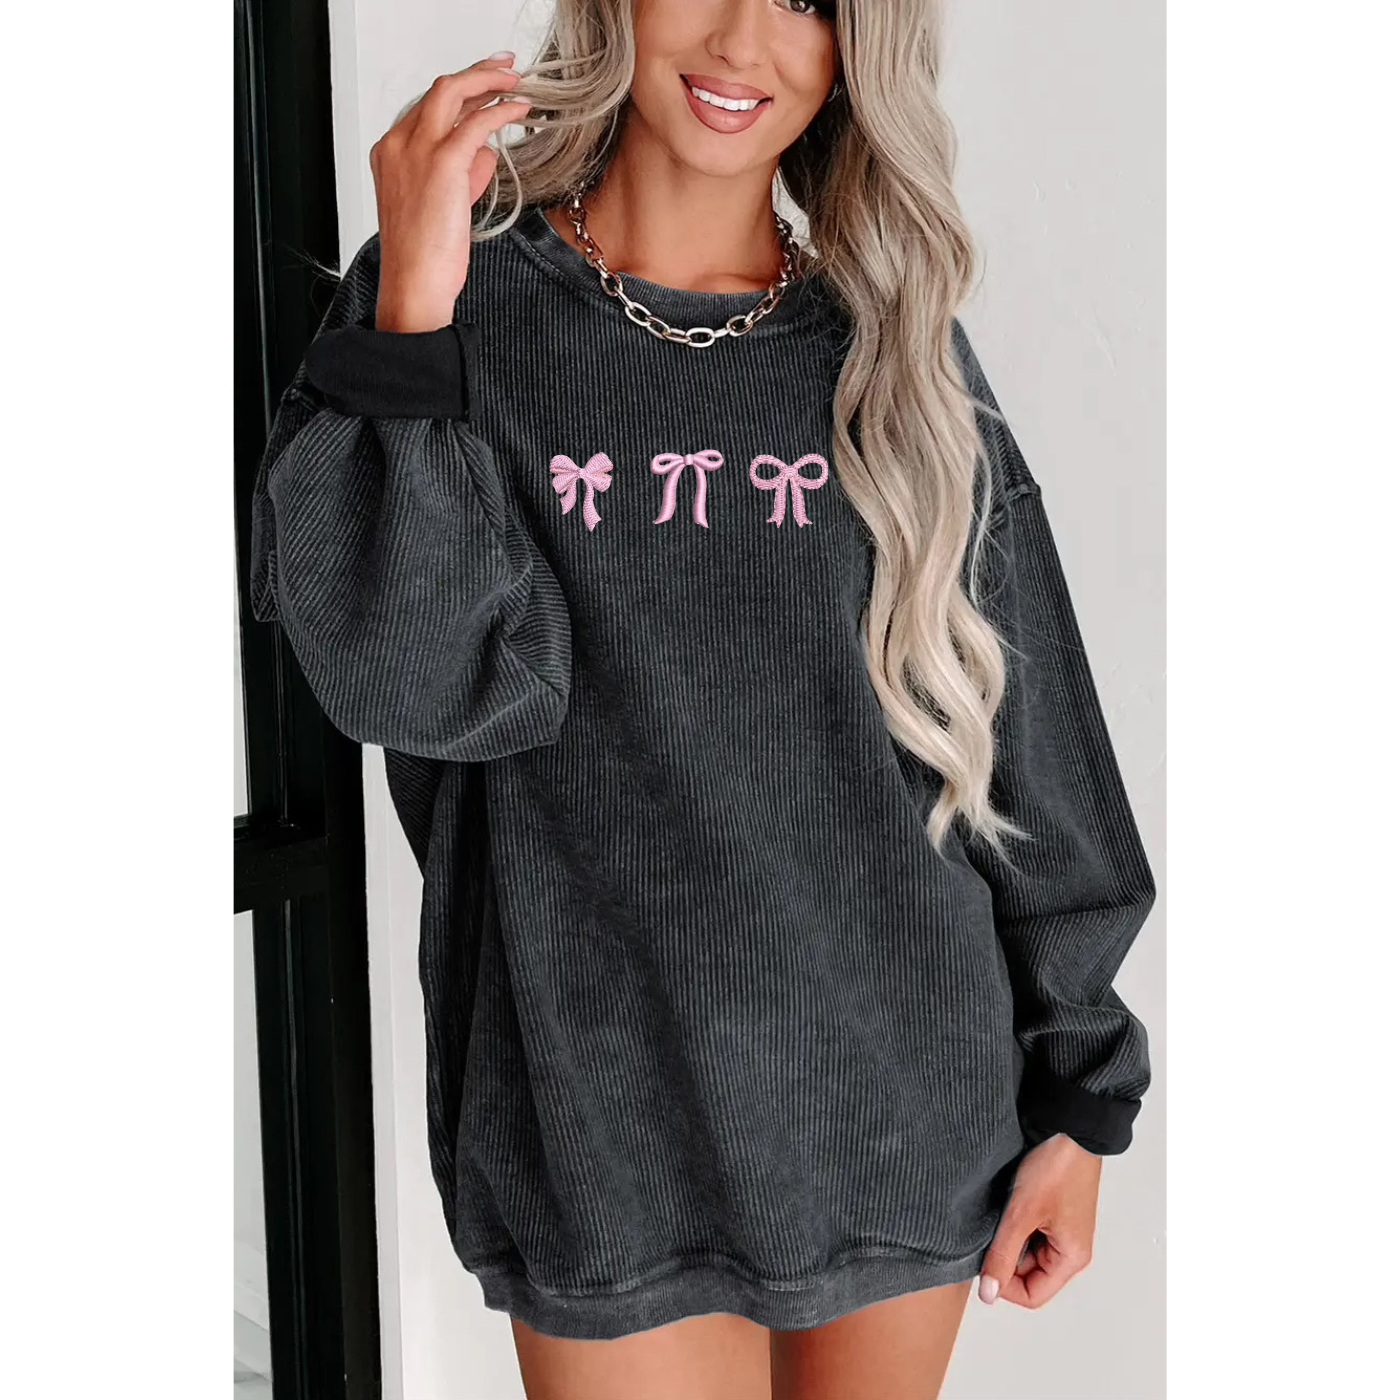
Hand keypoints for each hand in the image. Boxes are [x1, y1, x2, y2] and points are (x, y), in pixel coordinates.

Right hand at [368, 51, 532, 330]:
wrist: (413, 284)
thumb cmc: (424, 258)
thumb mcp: (442, 207)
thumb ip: (461, 175)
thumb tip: (486, 152)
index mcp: (389, 154)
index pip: (427, 109)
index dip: (461, 97)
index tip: (484, 89)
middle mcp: (398, 144)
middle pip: (438, 90)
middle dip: (475, 73)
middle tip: (503, 68)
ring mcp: (417, 150)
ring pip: (453, 92)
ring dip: (489, 80)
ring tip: (516, 81)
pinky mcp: (442, 162)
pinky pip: (477, 122)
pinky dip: (501, 110)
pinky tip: (520, 108)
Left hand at [976, 1134, 1101, 1307]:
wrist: (1068, 1126)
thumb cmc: (1058, 1167)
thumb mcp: (1023, 1214)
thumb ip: (1003, 1254)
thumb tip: (988, 1294)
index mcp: (1072, 1257)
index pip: (1033, 1295)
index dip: (1004, 1285)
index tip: (983, 1262)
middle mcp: (1069, 1248)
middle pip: (1028, 1274)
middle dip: (1004, 1258)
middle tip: (987, 1233)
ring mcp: (1060, 1229)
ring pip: (1025, 1251)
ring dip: (1007, 1239)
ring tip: (999, 1214)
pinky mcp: (1052, 1211)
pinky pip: (1028, 1230)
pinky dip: (1013, 1223)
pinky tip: (1005, 1204)